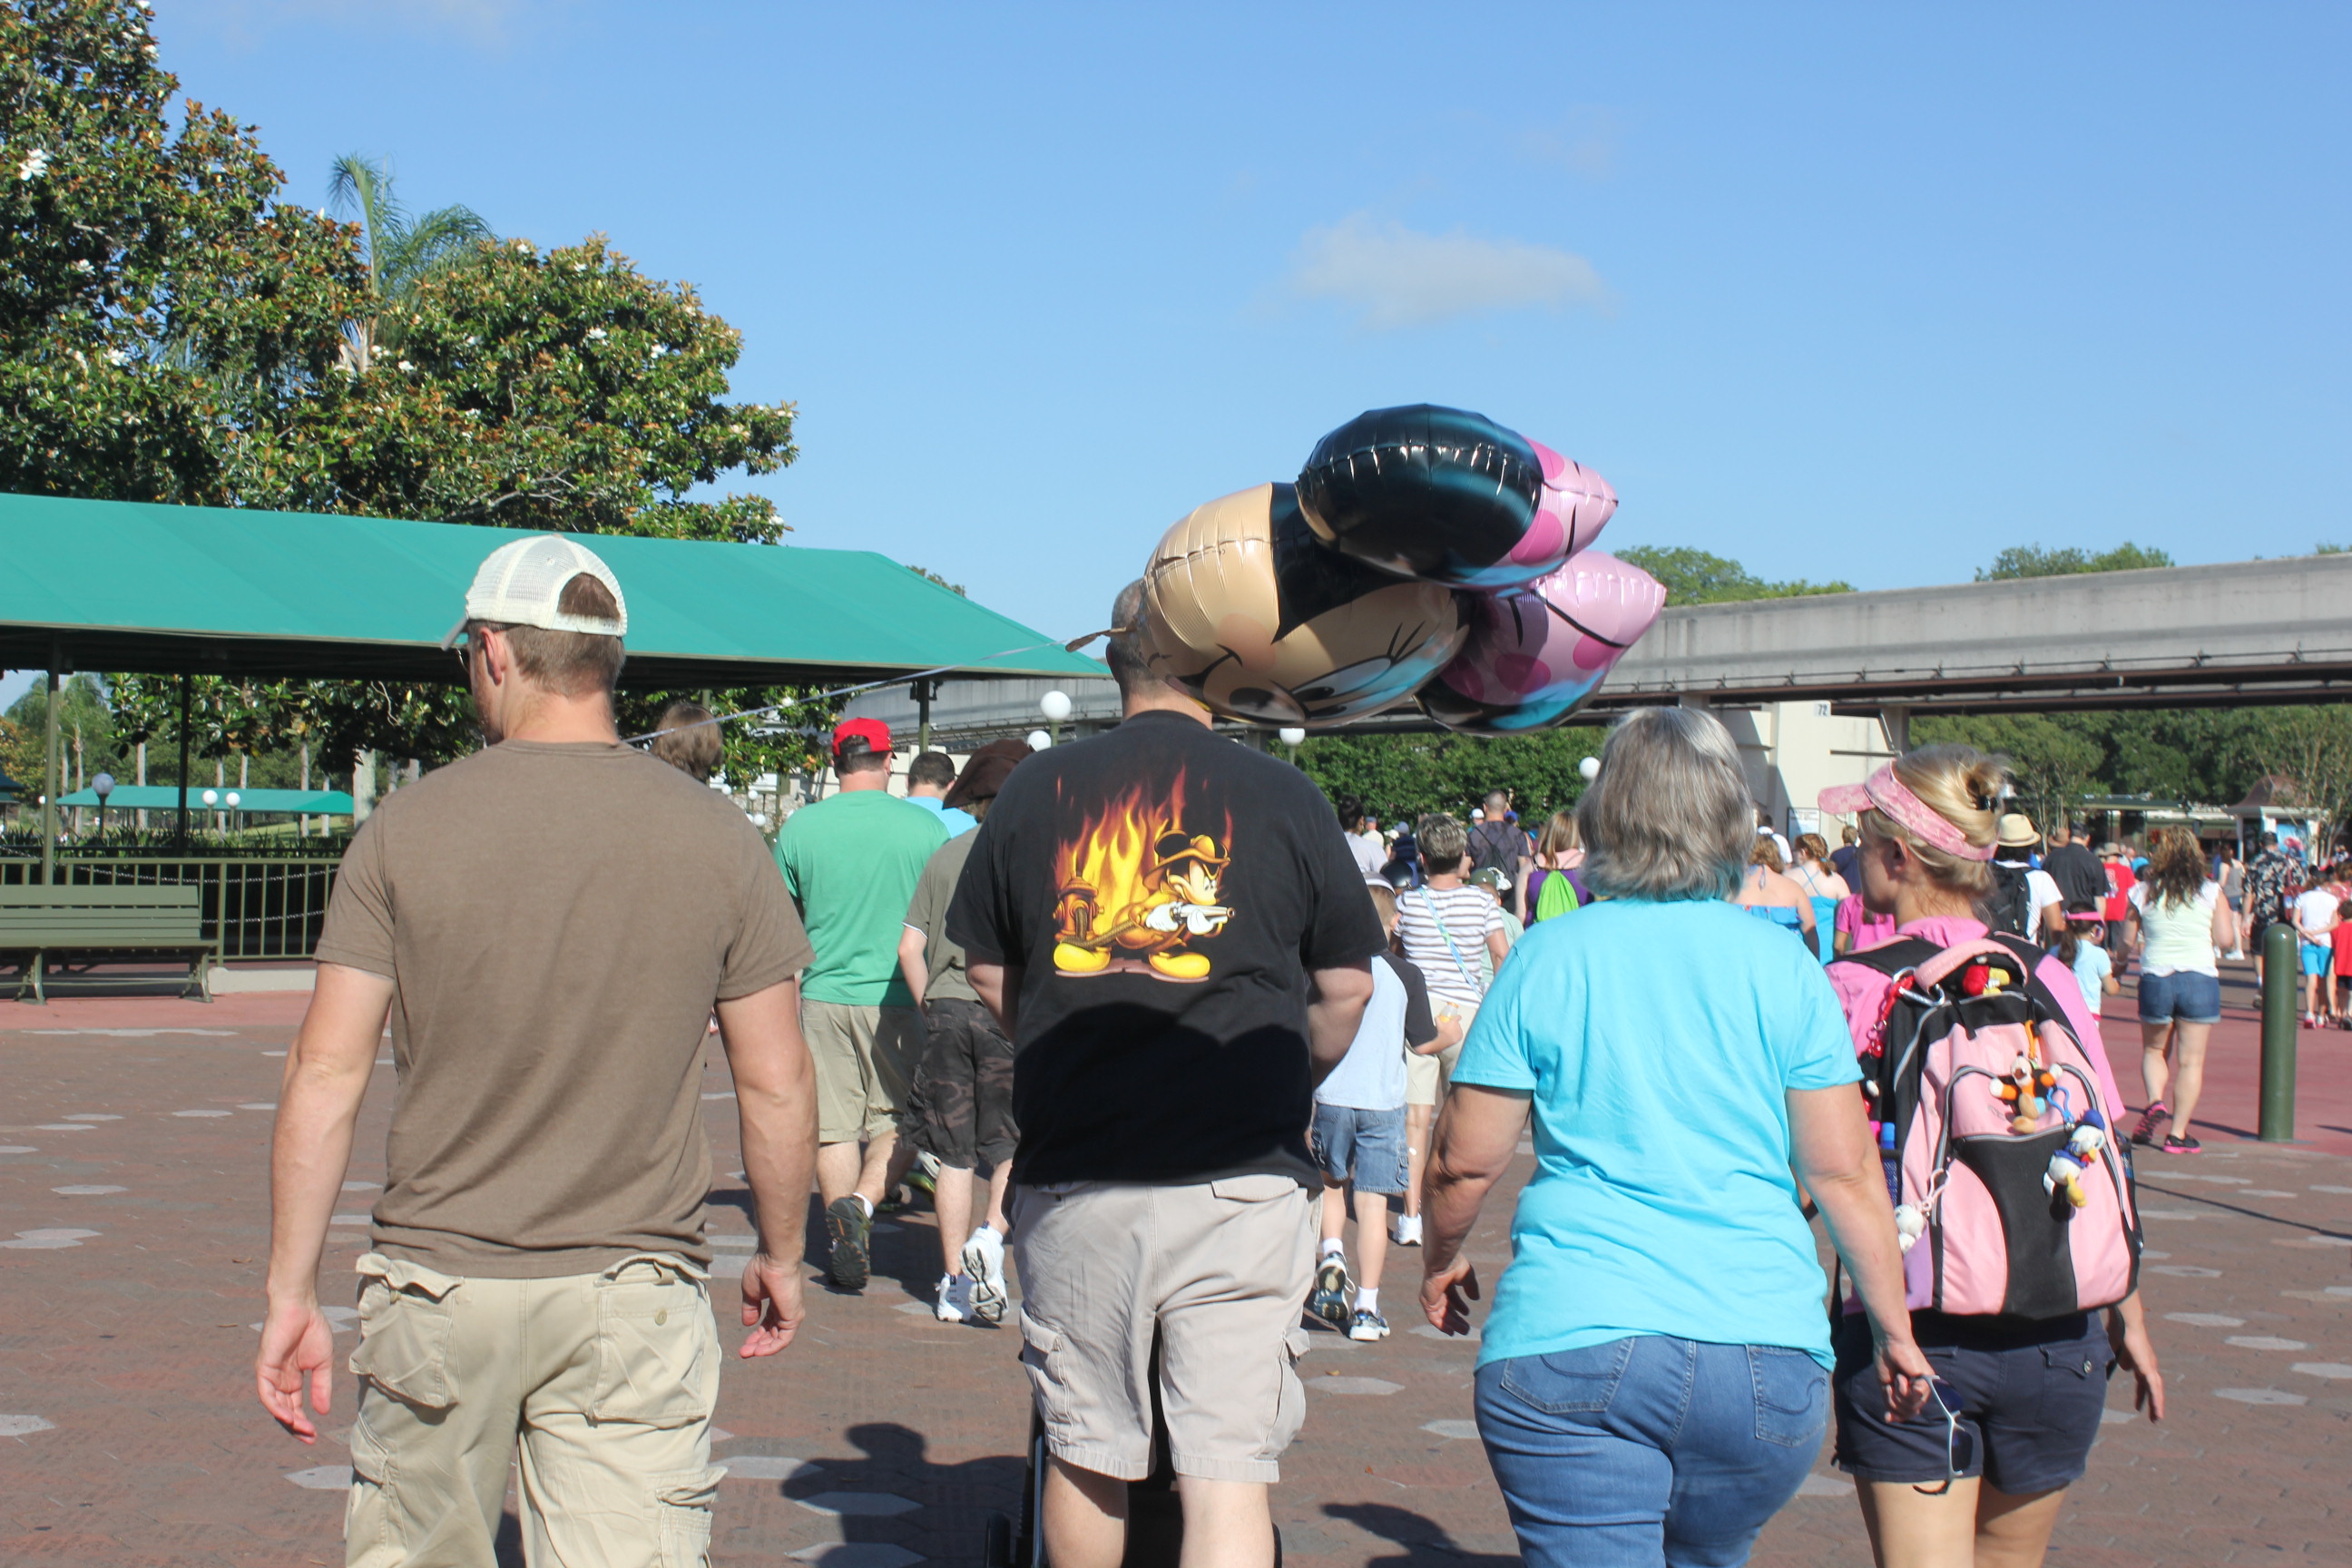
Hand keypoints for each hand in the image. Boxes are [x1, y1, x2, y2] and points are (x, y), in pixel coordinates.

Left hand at [255, 1299, 335, 1442]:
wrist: (301, 1307)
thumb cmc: (312, 1329)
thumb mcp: (322, 1363)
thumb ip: (321, 1387)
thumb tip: (323, 1411)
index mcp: (292, 1379)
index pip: (295, 1407)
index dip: (303, 1422)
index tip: (315, 1436)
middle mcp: (278, 1380)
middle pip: (284, 1410)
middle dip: (296, 1426)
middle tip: (309, 1438)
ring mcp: (269, 1375)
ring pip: (274, 1406)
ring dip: (287, 1420)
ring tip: (302, 1430)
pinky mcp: (263, 1368)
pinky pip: (266, 1393)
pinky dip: (276, 1406)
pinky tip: (288, 1416)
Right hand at [739, 1252, 804, 1356]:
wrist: (774, 1259)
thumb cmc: (762, 1270)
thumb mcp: (751, 1293)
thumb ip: (750, 1309)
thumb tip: (748, 1324)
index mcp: (776, 1302)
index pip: (768, 1324)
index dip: (756, 1335)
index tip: (743, 1344)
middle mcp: (785, 1309)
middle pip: (772, 1333)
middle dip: (757, 1344)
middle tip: (743, 1352)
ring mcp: (791, 1313)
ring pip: (778, 1338)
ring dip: (762, 1349)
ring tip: (746, 1353)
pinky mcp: (794, 1317)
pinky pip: (784, 1339)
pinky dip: (771, 1348)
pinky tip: (758, 1351)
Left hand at [1420, 1255, 1479, 1335]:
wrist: (1443, 1262)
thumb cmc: (1454, 1265)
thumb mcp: (1467, 1277)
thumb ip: (1471, 1287)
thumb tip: (1475, 1298)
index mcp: (1445, 1283)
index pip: (1451, 1298)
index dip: (1459, 1306)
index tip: (1467, 1313)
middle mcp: (1437, 1291)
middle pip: (1447, 1308)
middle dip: (1456, 1319)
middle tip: (1466, 1328)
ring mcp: (1431, 1297)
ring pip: (1441, 1315)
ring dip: (1451, 1324)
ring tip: (1463, 1331)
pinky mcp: (1426, 1302)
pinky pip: (1433, 1318)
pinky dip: (1441, 1325)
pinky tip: (1450, 1331)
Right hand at [1874, 1332, 1933, 1423]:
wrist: (1887, 1344)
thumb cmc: (1886, 1362)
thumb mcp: (1886, 1388)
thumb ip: (1890, 1403)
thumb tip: (1888, 1420)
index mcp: (1913, 1392)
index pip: (1910, 1413)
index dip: (1898, 1416)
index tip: (1887, 1417)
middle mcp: (1923, 1390)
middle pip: (1910, 1411)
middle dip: (1895, 1402)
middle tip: (1890, 1386)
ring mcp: (1926, 1385)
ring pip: (1912, 1406)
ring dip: (1898, 1394)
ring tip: (1897, 1378)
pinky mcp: (1928, 1379)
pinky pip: (1914, 1396)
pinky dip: (1903, 1388)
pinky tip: (1902, 1377)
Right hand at [2109, 1309, 2164, 1421]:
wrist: (2125, 1322)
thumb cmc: (2118, 1330)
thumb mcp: (2115, 1349)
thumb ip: (2117, 1359)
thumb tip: (2122, 1368)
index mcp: (2141, 1361)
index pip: (2143, 1382)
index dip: (2141, 1394)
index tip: (2137, 1406)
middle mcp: (2149, 1364)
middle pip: (2153, 1388)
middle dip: (2152, 1403)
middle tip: (2153, 1417)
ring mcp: (2150, 1366)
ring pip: (2156, 1390)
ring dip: (2157, 1405)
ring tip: (2157, 1419)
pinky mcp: (2148, 1368)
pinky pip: (2153, 1388)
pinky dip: (2155, 1401)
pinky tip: (2157, 1411)